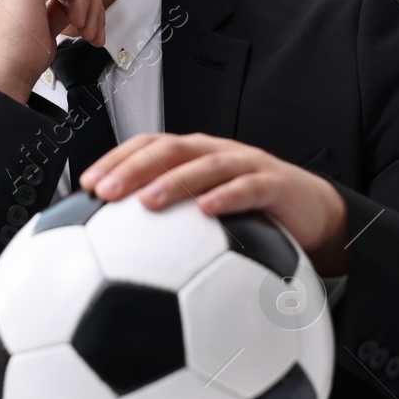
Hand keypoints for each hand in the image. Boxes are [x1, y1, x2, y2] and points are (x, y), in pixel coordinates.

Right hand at [0, 0, 105, 103]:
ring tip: (86, 31)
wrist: (6, 72)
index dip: (85, 0)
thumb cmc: (21, 54)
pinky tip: (75, 21)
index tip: (90, 29)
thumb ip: (59, 2)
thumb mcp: (46, 19)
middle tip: (94, 32)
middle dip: (92, 2)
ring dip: (91, 3)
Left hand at [80, 133, 351, 277]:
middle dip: (133, 167)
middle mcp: (214, 153)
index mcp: (193, 156)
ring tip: (146, 201)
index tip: (86, 184)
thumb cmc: (253, 215)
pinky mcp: (275, 183)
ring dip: (173, 181)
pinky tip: (207, 211)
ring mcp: (245, 164)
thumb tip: (116, 252)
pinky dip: (227, 196)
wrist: (312, 212)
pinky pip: (249, 187)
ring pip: (205, 164)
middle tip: (105, 192)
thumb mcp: (206, 217)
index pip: (147, 146)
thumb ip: (169, 224)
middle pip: (168, 149)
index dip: (115, 159)